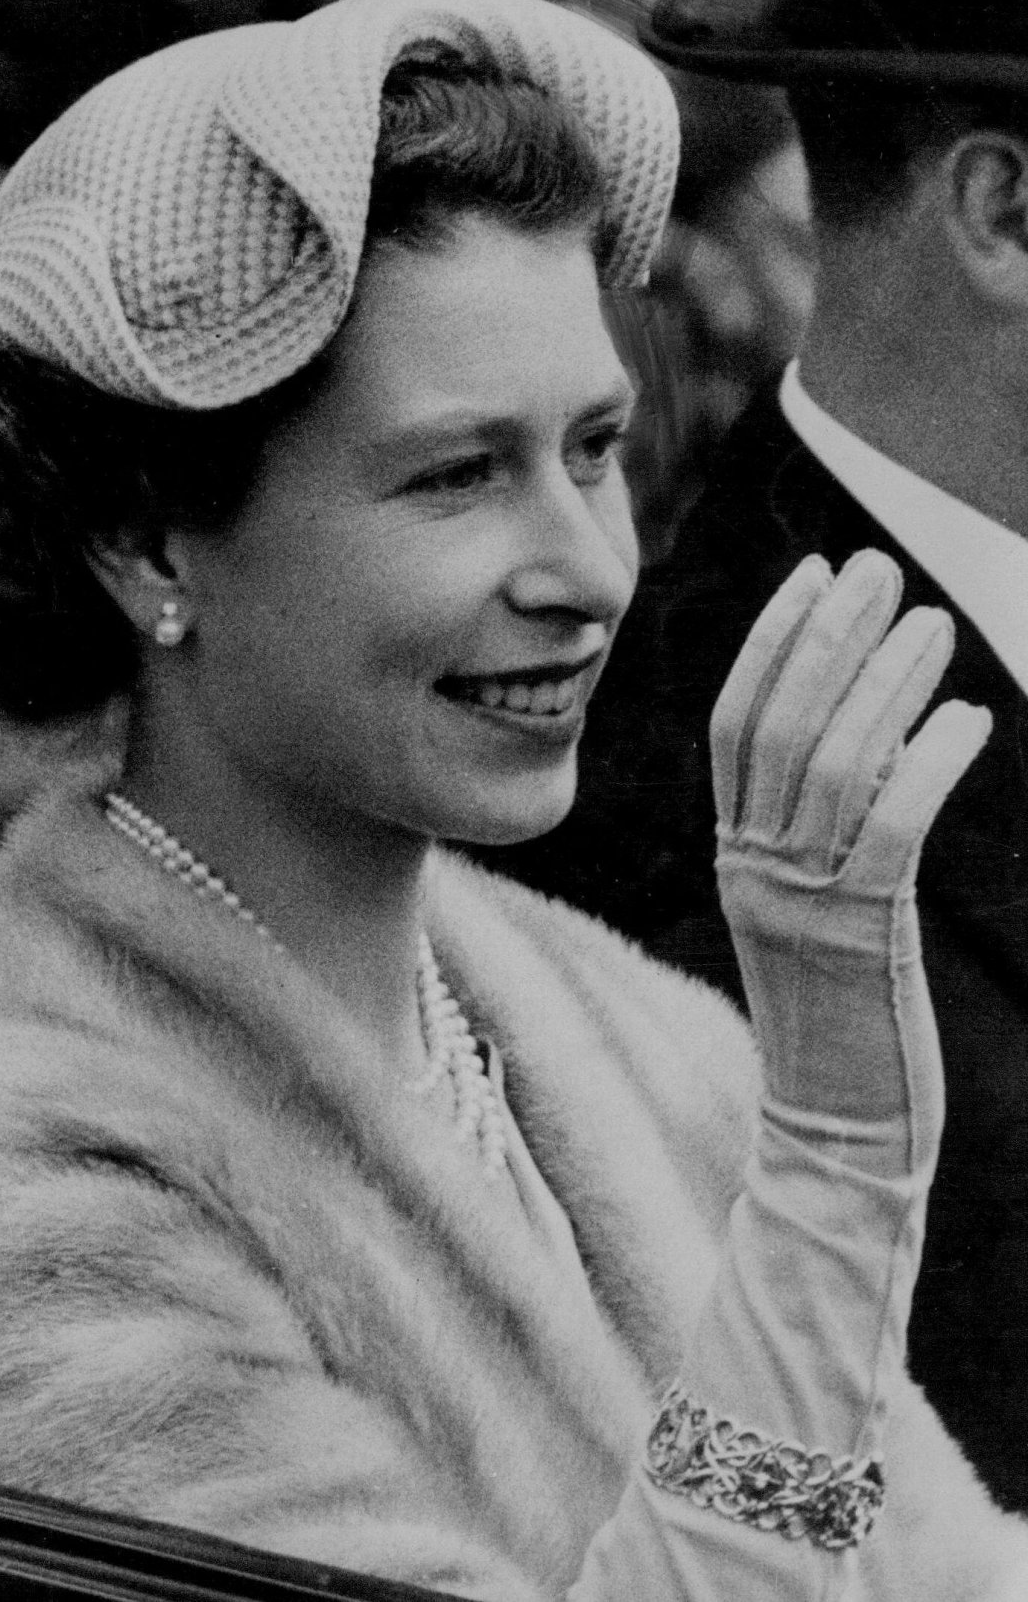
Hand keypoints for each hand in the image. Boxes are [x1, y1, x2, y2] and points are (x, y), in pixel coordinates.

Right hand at [711, 550, 990, 1175]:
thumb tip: (870, 729)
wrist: (833, 1128)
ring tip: (930, 623)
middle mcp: (752, 868)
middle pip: (778, 727)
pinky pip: (890, 829)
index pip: (735, 724)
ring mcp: (797, 903)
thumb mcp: (809, 908)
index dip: (773, 641)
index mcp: (734, 855)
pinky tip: (965, 719)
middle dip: (827, 636)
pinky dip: (926, 763)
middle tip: (875, 570)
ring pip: (831, 765)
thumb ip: (820, 826)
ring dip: (884, 683)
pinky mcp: (855, 938)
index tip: (814, 575)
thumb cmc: (837, 1014)